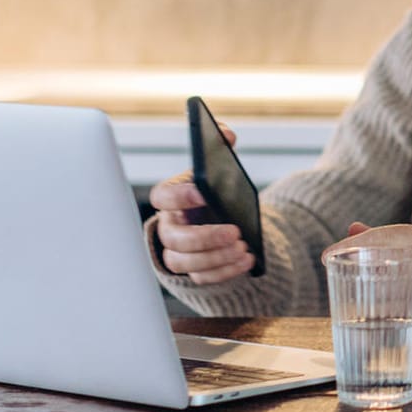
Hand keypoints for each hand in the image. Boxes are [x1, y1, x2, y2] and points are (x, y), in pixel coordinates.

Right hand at [150, 128, 253, 283]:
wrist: (217, 218)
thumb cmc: (213, 189)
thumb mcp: (217, 166)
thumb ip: (220, 145)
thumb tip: (226, 134)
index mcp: (171, 197)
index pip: (163, 197)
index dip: (180, 195)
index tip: (203, 191)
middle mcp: (169, 227)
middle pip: (175, 238)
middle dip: (205, 237)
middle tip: (235, 231)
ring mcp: (178, 252)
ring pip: (186, 262)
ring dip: (216, 258)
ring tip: (244, 248)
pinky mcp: (193, 270)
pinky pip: (202, 278)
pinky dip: (224, 271)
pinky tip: (247, 260)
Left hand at [324, 223, 411, 345]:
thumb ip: (399, 240)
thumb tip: (353, 230)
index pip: (392, 235)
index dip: (357, 245)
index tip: (328, 255)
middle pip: (393, 269)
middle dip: (361, 281)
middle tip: (338, 290)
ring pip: (402, 301)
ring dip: (375, 310)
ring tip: (353, 314)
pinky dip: (398, 329)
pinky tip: (383, 331)